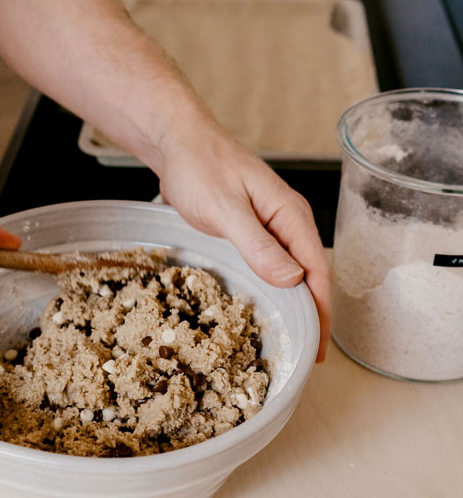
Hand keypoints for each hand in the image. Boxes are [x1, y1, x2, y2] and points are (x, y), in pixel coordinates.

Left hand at [158, 120, 331, 361]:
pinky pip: (271, 263)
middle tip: (305, 354)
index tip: (318, 347)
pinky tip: (268, 304)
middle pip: (310, 274)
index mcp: (290, 214)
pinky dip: (275, 287)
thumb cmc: (200, 167)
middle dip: (312, 314)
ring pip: (291, 270)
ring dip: (294, 303)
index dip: (321, 311)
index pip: (316, 270)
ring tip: (290, 338)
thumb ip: (258, 244)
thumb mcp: (226, 208)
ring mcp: (269, 225)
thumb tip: (293, 280)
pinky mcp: (251, 229)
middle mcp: (286, 221)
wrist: (178, 143)